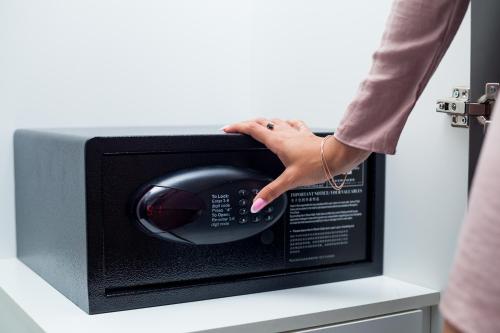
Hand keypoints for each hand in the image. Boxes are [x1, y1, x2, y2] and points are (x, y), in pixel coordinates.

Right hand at [222, 118, 370, 212]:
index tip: (226, 129)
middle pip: (261, 122)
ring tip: (257, 125)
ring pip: (275, 121)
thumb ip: (271, 192)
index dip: (237, 127)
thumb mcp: (291, 180)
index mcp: (277, 141)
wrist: (338, 156)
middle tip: (238, 128)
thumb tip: (256, 204)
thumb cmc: (318, 164)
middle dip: (247, 124)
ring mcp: (296, 132)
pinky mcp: (306, 135)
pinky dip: (285, 123)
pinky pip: (292, 124)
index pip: (252, 129)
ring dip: (263, 122)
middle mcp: (285, 133)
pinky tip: (287, 124)